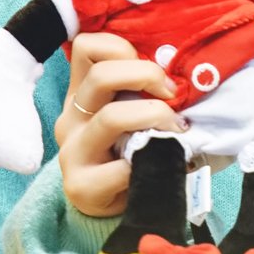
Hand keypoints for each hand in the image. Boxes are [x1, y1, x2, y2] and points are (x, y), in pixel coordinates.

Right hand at [55, 33, 187, 217]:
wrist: (116, 207)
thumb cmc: (129, 150)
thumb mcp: (129, 112)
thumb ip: (139, 90)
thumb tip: (181, 71)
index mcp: (81, 93)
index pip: (86, 47)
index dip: (120, 47)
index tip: (150, 65)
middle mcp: (71, 118)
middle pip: (100, 76)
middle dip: (145, 75)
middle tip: (172, 93)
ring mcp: (72, 151)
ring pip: (111, 117)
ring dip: (153, 116)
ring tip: (175, 128)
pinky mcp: (81, 185)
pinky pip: (120, 167)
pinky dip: (149, 160)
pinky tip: (162, 164)